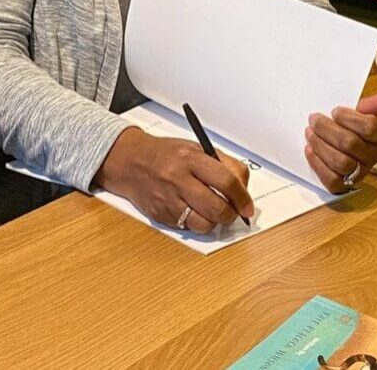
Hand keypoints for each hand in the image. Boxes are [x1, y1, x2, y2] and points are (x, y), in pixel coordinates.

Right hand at [95, 126, 254, 233]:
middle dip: (230, 215)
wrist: (129, 161)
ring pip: (203, 224)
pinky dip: (194, 222)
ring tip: (211, 213)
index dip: (243, 198)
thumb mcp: (195, 149)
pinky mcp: (159, 214)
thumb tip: (243, 189)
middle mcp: (177, 179)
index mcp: (189, 158)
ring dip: (213, 222)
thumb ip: (223, 165)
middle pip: (216, 208)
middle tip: (232, 212)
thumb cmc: (165, 155)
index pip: (226, 181)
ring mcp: (166, 198)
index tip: (248, 206)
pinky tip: (191, 210)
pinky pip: (186, 228)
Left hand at [304, 90, 376, 192]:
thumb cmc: (345, 127)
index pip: (370, 127)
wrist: (331, 144)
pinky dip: (317, 164)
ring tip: (309, 133)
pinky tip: (309, 150)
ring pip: (341, 162)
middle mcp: (371, 155)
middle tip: (313, 120)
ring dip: (320, 145)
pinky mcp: (343, 184)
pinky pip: (331, 180)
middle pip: (350, 143)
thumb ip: (369, 105)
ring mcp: (358, 171)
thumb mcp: (355, 114)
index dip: (349, 118)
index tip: (334, 110)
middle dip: (327, 129)